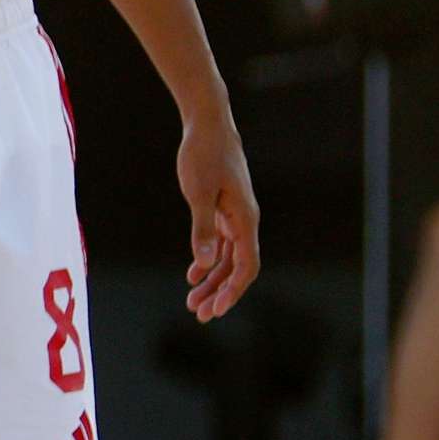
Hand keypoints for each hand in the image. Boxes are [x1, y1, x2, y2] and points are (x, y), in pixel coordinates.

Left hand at [176, 104, 259, 321]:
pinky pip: (221, 244)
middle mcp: (245, 221)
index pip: (246, 266)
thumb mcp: (198, 192)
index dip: (233, 290)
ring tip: (193, 301)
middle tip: (199, 314)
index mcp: (245, 219)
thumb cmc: (204, 155)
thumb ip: (202, 228)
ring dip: (213, 280)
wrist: (208, 125)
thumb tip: (206, 263)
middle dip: (220, 292)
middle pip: (238, 267)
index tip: (217, 309)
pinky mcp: (224, 210)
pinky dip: (209, 260)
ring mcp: (236, 216)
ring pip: (229, 258)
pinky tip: (194, 274)